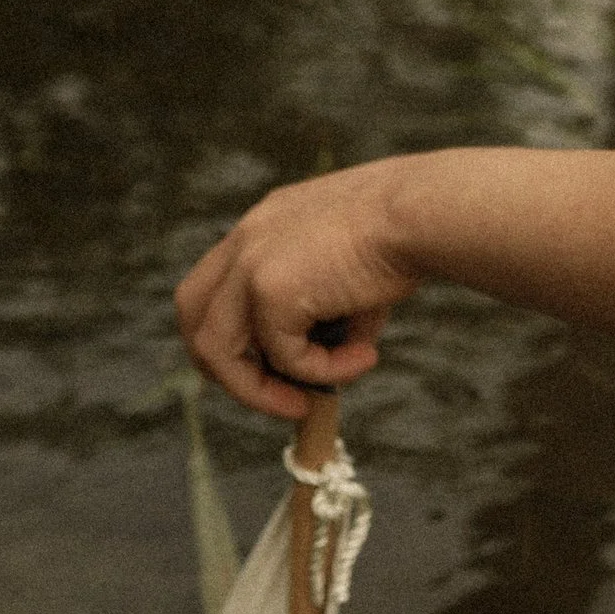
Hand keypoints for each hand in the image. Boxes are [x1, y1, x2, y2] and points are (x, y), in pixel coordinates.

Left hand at [176, 165, 414, 418]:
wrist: (422, 213)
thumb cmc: (404, 235)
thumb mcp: (350, 274)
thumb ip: (327, 316)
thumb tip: (330, 365)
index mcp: (265, 225)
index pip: (219, 285)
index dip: (239, 331)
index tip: (279, 362)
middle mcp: (247, 238)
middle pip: (192, 312)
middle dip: (224, 363)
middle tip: (275, 391)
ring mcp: (250, 263)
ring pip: (216, 348)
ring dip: (259, 388)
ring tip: (308, 400)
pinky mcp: (269, 289)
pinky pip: (283, 357)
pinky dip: (321, 371)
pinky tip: (365, 357)